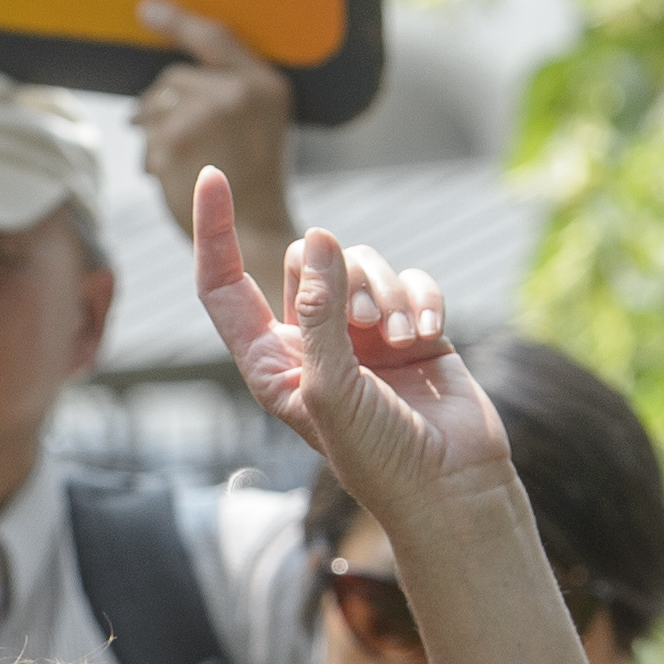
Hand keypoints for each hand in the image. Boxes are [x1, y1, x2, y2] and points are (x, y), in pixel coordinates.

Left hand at [137, 0, 289, 285]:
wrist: (254, 231)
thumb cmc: (253, 181)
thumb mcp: (258, 123)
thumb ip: (230, 92)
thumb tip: (166, 83)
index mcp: (265, 84)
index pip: (215, 38)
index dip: (178, 21)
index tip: (147, 9)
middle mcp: (237, 92)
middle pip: (175, 78)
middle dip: (162, 105)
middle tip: (163, 134)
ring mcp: (205, 114)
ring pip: (155, 107)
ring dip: (154, 132)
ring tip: (175, 163)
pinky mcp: (175, 140)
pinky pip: (146, 136)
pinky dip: (150, 156)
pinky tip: (167, 177)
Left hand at [191, 172, 483, 522]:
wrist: (452, 487)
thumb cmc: (379, 455)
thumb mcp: (332, 387)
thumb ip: (319, 311)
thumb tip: (315, 237)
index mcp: (269, 362)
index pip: (223, 286)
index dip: (212, 232)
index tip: (212, 175)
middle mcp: (311, 342)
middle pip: (303, 260)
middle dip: (339, 275)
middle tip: (367, 320)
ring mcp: (362, 334)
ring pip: (360, 263)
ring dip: (386, 291)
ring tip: (401, 338)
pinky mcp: (412, 328)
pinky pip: (411, 279)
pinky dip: (423, 300)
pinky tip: (432, 337)